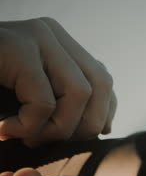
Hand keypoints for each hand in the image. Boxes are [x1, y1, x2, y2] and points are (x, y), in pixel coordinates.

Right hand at [0, 17, 116, 146]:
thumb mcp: (30, 97)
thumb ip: (65, 102)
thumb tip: (106, 125)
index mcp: (61, 44)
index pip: (103, 81)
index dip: (101, 114)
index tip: (77, 136)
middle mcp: (52, 34)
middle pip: (101, 84)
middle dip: (82, 125)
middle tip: (47, 141)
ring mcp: (34, 36)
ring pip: (80, 93)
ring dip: (56, 128)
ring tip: (28, 137)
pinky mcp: (14, 47)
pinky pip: (44, 100)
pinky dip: (29, 126)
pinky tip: (6, 130)